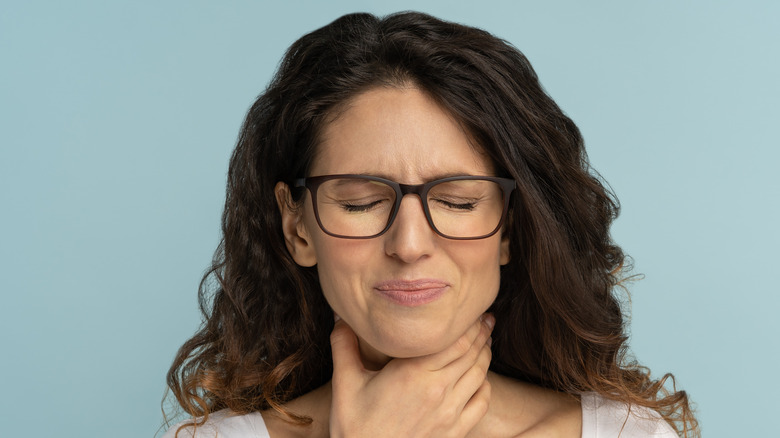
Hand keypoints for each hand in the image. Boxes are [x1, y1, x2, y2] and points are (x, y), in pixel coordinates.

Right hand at [329, 314, 494, 437]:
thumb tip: (340, 317)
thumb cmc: (354, 427)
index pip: (455, 340)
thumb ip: (343, 346)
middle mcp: (438, 390)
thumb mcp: (345, 384)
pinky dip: (486, 385)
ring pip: (480, 374)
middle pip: (471, 353)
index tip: (471, 311)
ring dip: (485, 355)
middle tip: (486, 318)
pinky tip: (481, 377)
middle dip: (481, 333)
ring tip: (486, 341)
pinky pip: (482, 402)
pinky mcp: (455, 432)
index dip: (468, 323)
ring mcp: (450, 413)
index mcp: (413, 373)